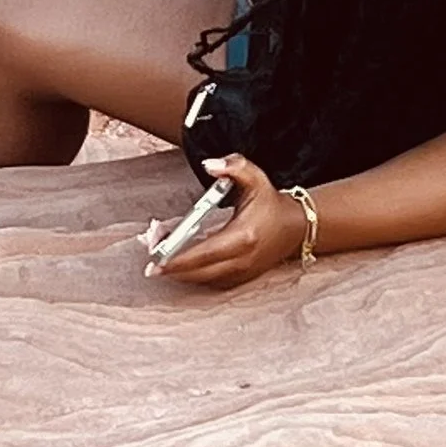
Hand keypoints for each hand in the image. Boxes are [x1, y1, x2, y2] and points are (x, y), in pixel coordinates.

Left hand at [142, 152, 307, 289]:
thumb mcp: (256, 178)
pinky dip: (192, 273)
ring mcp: (241, 273)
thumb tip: (210, 165)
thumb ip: (234, 166)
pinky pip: (209, 281)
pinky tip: (178, 261)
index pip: (203, 253)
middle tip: (150, 256)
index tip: (155, 259)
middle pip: (197, 272)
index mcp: (242, 237)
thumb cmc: (271, 203)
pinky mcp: (239, 279)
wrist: (295, 227)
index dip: (177, 259)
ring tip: (160, 254)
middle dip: (170, 266)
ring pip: (201, 280)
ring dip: (178, 271)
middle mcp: (241, 260)